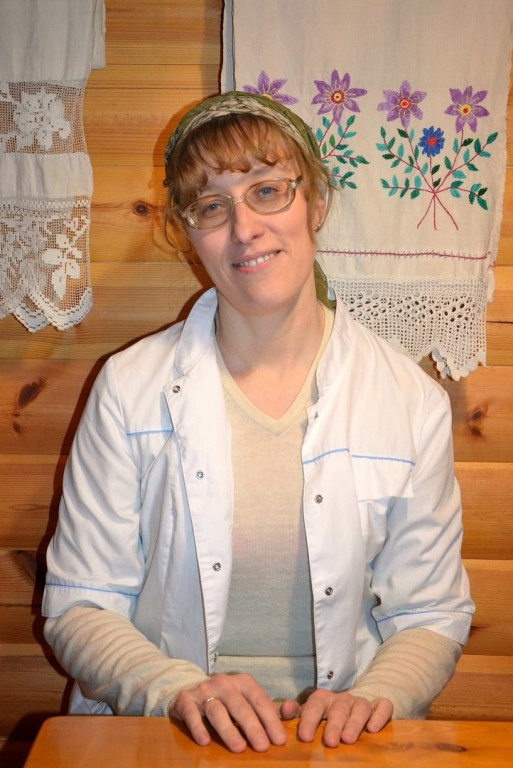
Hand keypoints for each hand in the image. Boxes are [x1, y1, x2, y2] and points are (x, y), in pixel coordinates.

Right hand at [169, 673, 286, 752]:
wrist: (189, 690)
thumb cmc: (226, 701)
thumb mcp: (248, 700)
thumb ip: (270, 708)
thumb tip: (291, 710)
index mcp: (243, 682)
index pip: (259, 701)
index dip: (270, 720)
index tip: (279, 740)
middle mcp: (224, 683)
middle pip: (240, 706)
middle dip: (253, 727)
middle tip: (263, 747)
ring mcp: (204, 690)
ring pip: (217, 710)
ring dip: (228, 730)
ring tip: (239, 748)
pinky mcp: (185, 700)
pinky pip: (192, 713)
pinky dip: (198, 727)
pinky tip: (205, 741)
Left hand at [280, 689, 392, 746]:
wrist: (353, 705)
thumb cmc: (326, 715)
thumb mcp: (308, 713)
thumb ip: (295, 712)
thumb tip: (284, 709)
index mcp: (323, 699)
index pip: (314, 706)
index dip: (309, 720)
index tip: (305, 737)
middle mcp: (342, 699)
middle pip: (338, 709)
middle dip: (333, 725)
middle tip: (329, 742)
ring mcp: (361, 702)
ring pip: (360, 707)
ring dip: (354, 723)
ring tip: (348, 739)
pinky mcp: (379, 706)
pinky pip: (382, 706)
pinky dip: (379, 715)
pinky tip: (373, 728)